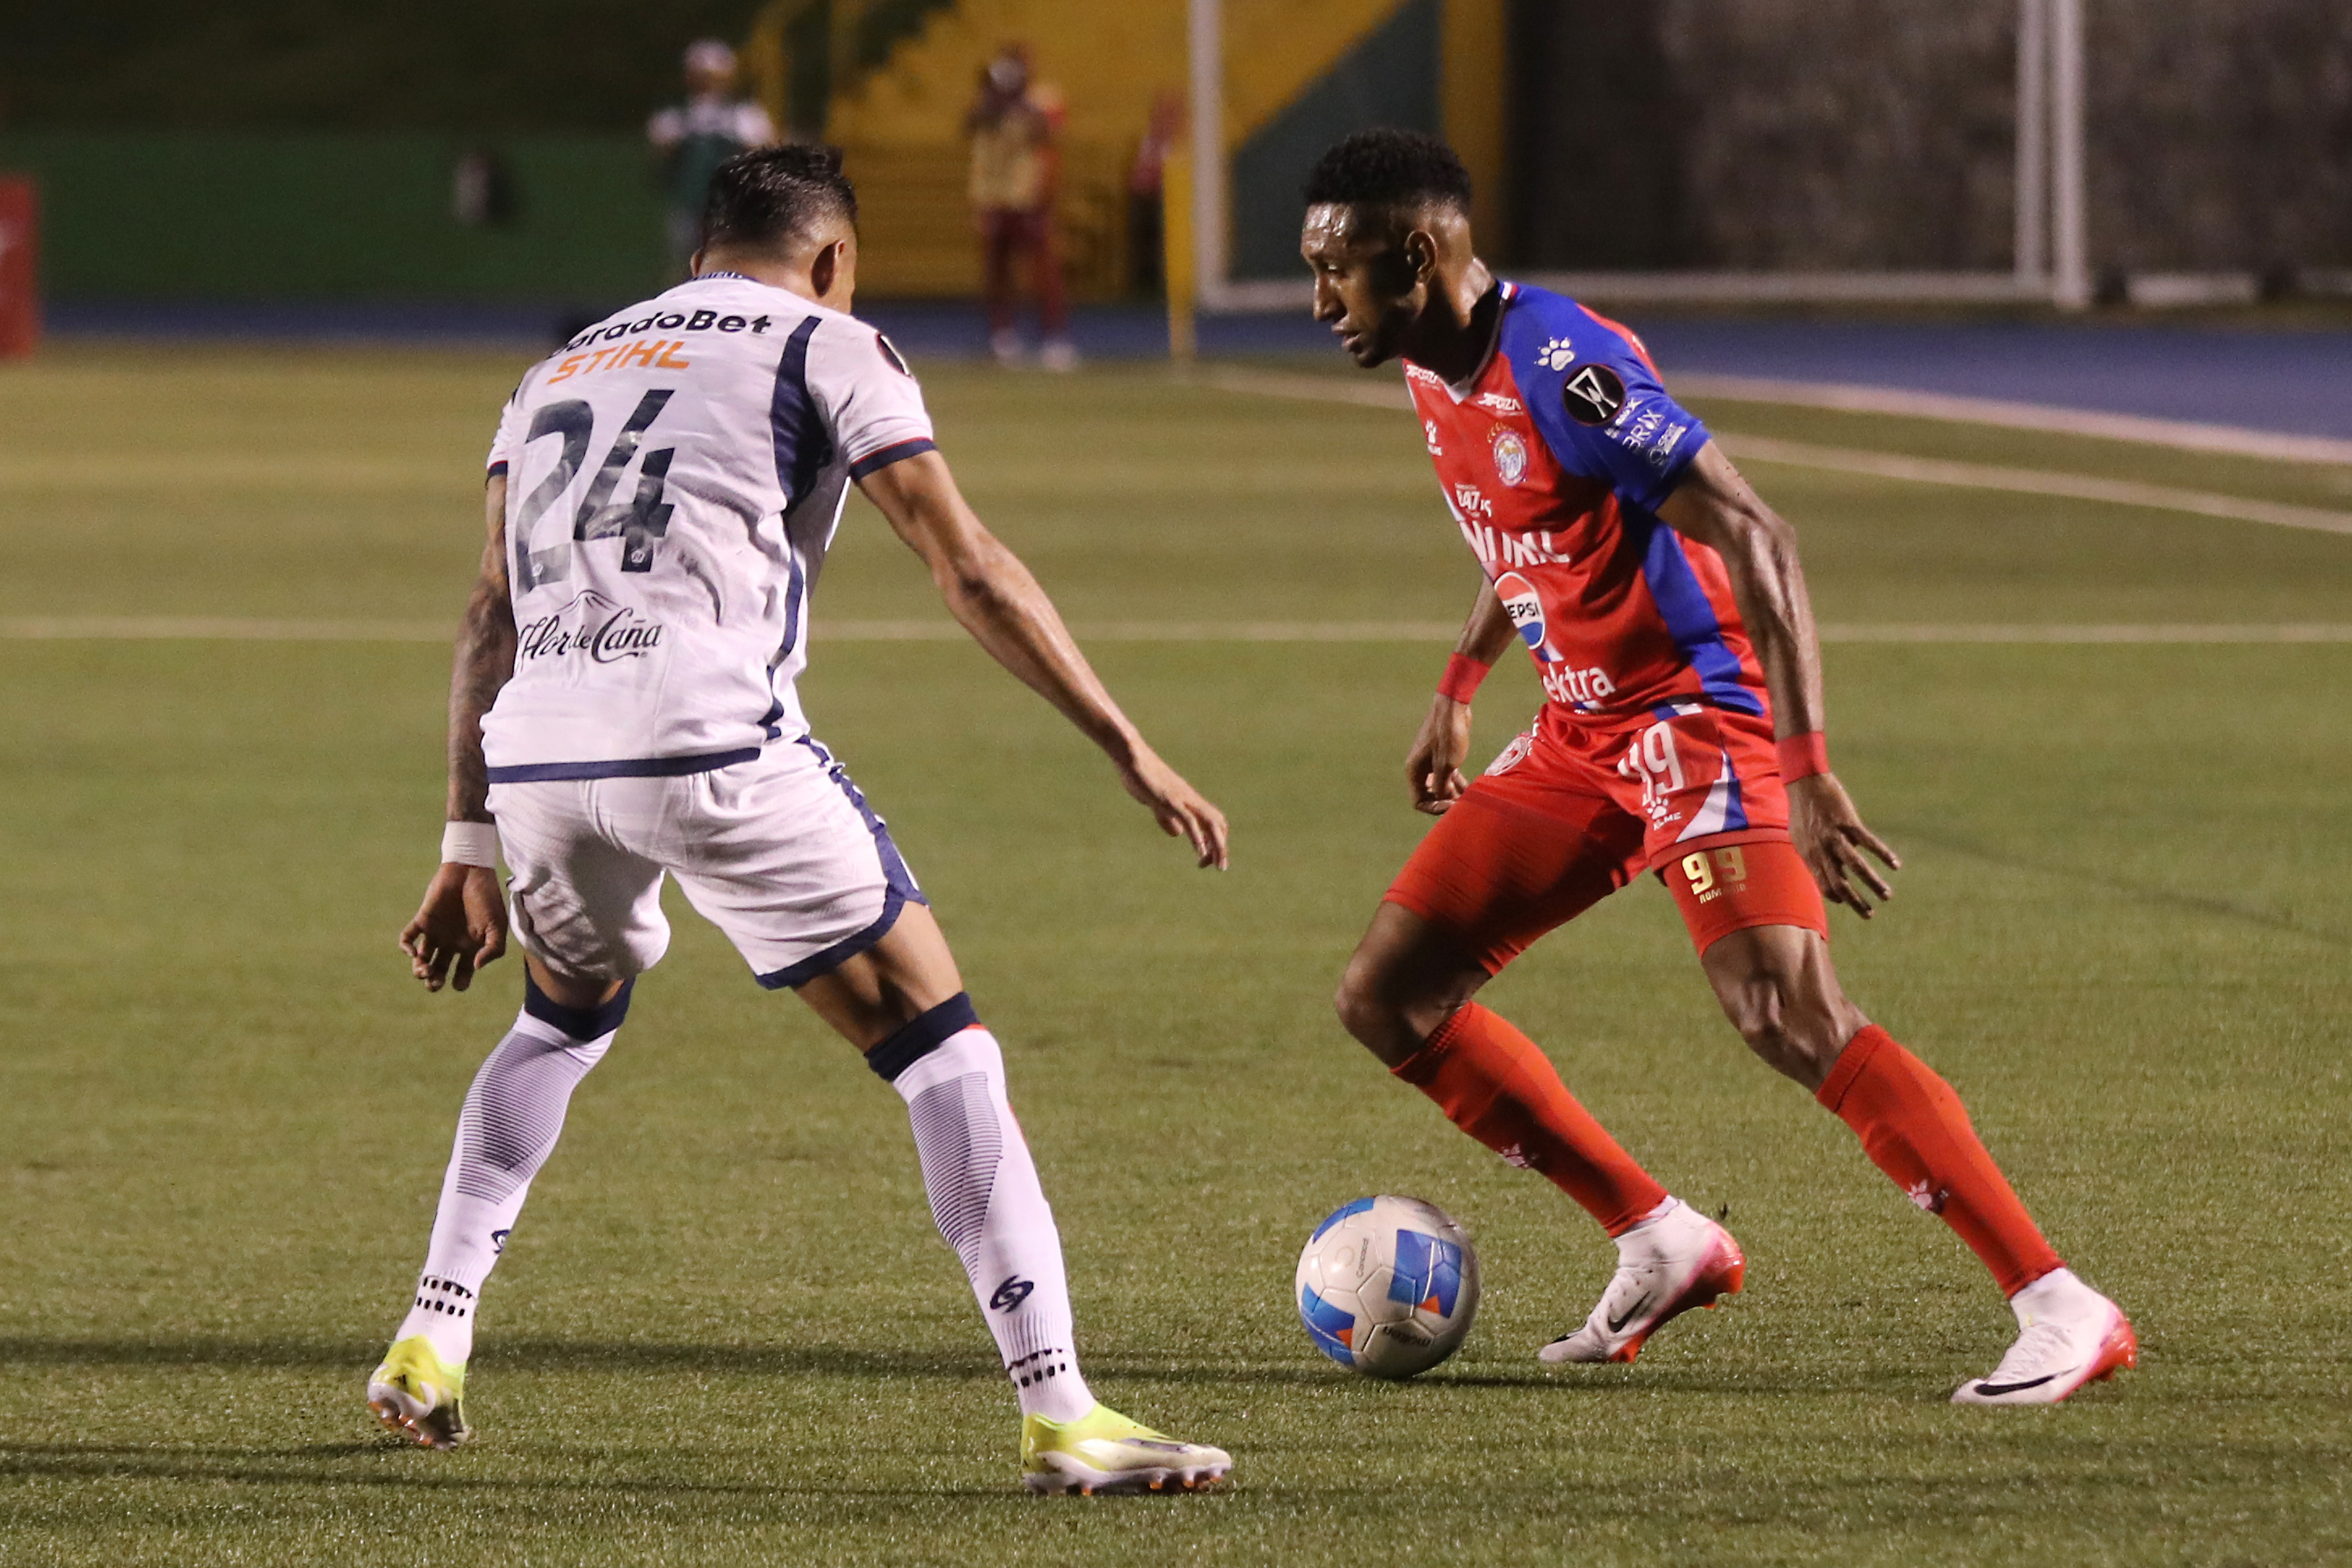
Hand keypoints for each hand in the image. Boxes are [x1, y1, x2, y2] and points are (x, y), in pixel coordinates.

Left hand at [399, 863, 508, 990]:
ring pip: (421, 959)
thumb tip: (476, 967)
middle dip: (434, 982)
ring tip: (424, 969)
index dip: (459, 983)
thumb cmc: (487, 898)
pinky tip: (413, 952)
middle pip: (438, 971)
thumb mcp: (498, 926)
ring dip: (419, 970)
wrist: (471, 872)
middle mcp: (451, 943)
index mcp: (470, 947)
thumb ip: (493, 949)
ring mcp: (436, 932)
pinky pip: (408, 937)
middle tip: (434, 979)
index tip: (459, 980)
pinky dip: (406, 947)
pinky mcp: (423, 919)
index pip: (462, 974)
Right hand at [1114, 745, 1229, 869]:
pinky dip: (1198, 838)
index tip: (1207, 859)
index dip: (1216, 840)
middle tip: (1220, 867)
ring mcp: (1183, 799)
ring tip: (1217, 865)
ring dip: (1217, 845)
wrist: (1132, 757)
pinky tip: (1200, 853)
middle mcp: (1191, 799)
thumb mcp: (1156, 802)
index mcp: (1189, 800)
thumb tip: (1178, 834)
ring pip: (1211, 822)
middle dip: (1222, 847)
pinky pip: (1190, 820)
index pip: (1214, 821)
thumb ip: (1167, 817)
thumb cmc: (1141, 776)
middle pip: (1218, 822)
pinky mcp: (1171, 800)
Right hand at [1407, 695, 1474, 815]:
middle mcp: (1419, 768)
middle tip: (1462, 804)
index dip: (1434, 808)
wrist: (1452, 707)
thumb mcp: (1446, 765)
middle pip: (1428, 795)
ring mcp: (1430, 761)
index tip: (1452, 805)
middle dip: (1444, 801)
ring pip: (1439, 785)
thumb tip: (1442, 798)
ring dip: (1453, 793)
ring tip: (1469, 798)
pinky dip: (1456, 782)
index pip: (1418, 801)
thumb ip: (1442, 786)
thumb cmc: (1448, 735)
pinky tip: (1470, 787)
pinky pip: (1446, 775)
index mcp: (1414, 771)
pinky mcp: (1441, 754)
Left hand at [1787, 773, 1900, 917]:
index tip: (1848, 902)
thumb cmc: (1802, 811)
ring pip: (1856, 867)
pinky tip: (1895, 864)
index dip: (1837, 897)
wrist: (1805, 783)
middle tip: (1869, 914)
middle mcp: (1822, 850)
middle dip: (1856, 902)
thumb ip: (1813, 854)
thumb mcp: (1800, 837)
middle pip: (1840, 884)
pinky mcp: (1849, 823)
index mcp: (1810, 856)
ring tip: (1886, 896)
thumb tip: (1826, 868)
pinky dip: (1883, 854)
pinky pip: (1869, 843)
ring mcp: (1835, 837)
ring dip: (1873, 884)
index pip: (1825, 886)